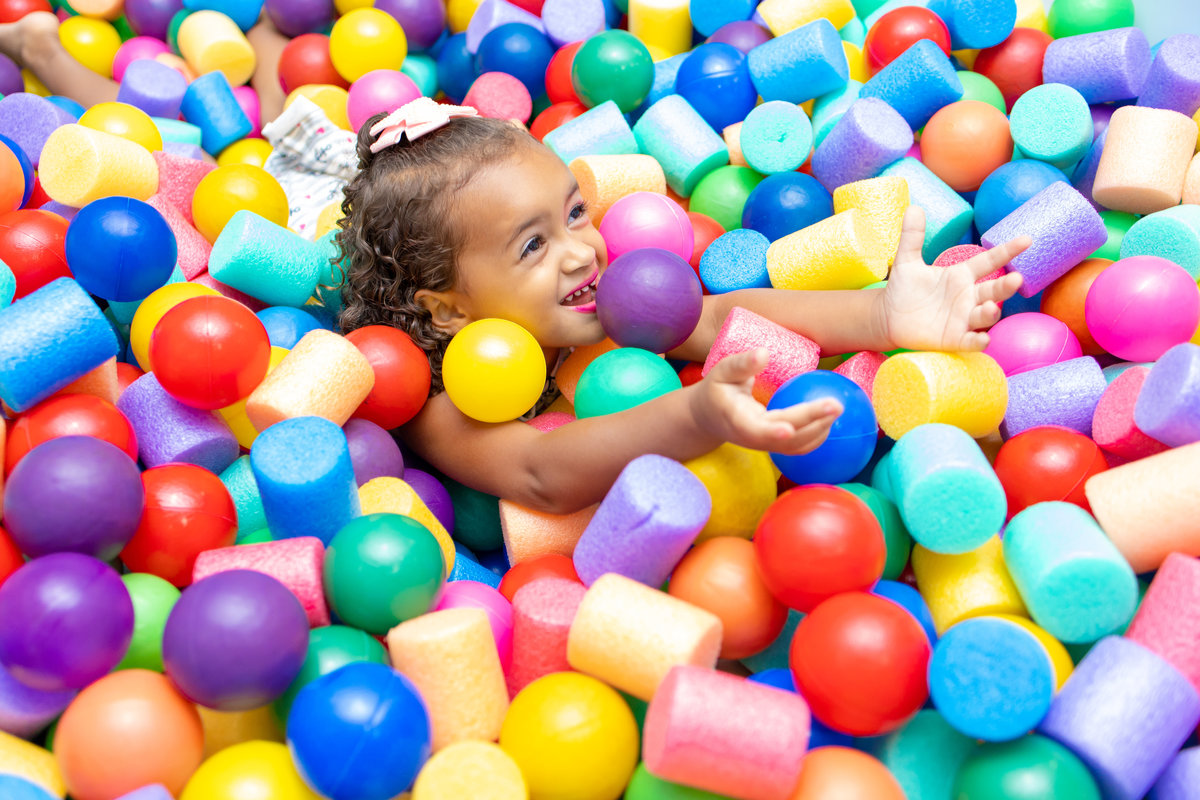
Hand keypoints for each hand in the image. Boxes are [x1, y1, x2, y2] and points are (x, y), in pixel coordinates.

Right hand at [691, 349, 842, 454]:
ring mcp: (764, 445)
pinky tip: (829, 420)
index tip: (789, 428)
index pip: (755, 430)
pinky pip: (798, 447)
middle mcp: (752, 438)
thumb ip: (742, 364)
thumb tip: (764, 353)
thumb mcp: (722, 372)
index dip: (773, 432)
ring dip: (819, 430)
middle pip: (784, 437)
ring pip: (795, 446)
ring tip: (837, 408)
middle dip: (812, 421)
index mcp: (736, 420)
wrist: (709, 416)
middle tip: (837, 405)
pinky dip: (816, 436)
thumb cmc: (717, 390)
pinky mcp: (774, 446)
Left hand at [876, 207, 1030, 351]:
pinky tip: (982, 339)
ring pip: (985, 316)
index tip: (1026, 239)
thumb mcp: (907, 262)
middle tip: (1016, 278)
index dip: (1007, 251)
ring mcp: (963, 319)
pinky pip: (971, 341)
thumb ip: (913, 237)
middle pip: (994, 290)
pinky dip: (978, 341)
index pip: (989, 261)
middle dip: (1006, 286)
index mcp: (961, 275)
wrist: (888, 317)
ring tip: (988, 308)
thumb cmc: (903, 289)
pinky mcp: (954, 338)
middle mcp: (968, 297)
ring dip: (990, 313)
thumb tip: (913, 207)